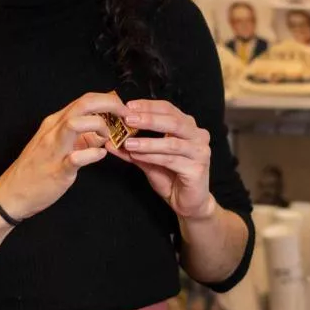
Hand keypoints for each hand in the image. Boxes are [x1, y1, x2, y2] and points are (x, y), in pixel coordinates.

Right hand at [0, 92, 125, 220]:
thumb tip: (104, 129)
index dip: (108, 100)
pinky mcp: (57, 170)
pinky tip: (100, 155)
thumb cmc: (37, 168)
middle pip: (84, 104)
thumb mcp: (59, 144)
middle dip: (110, 105)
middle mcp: (54, 130)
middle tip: (127, 115)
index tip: (123, 109)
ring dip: (99, 126)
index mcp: (56, 122)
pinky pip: (76, 158)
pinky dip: (93, 154)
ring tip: (108, 137)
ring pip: (76, 123)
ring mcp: (54, 149)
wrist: (12, 193)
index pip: (85, 100)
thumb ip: (81, 135)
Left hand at [119, 99, 215, 220]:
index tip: (128, 106)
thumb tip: (109, 141)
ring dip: (148, 142)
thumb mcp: (148, 159)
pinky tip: (138, 156)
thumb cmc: (171, 177)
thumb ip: (133, 148)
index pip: (168, 109)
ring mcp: (200, 152)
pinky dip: (153, 157)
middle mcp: (198, 136)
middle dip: (149, 119)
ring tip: (128, 143)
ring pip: (172, 143)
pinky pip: (172, 160)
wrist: (187, 202)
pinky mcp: (198, 169)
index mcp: (187, 127)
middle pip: (173, 121)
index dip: (148, 106)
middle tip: (128, 119)